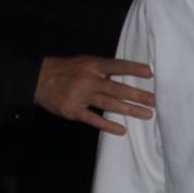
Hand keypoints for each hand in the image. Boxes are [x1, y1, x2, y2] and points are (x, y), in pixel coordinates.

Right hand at [36, 55, 154, 133]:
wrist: (38, 80)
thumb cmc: (68, 70)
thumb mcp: (85, 62)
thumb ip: (104, 69)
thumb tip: (130, 73)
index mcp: (93, 65)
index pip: (117, 66)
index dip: (133, 69)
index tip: (150, 73)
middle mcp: (88, 79)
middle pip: (116, 88)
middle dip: (137, 95)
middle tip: (154, 101)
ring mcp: (80, 96)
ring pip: (109, 104)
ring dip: (129, 110)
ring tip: (147, 115)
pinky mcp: (73, 111)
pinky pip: (93, 119)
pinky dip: (108, 125)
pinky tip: (122, 130)